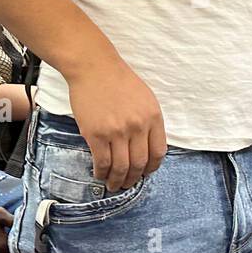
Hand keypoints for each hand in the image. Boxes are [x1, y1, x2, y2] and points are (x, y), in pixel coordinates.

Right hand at [67, 56, 166, 191]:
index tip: (145, 173)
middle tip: (127, 184)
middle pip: (140, 164)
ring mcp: (116, 131)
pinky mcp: (95, 134)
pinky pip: (102, 162)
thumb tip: (147, 147)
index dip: (152, 168)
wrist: (93, 67)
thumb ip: (149, 121)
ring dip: (117, 181)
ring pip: (121, 167)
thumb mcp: (145, 98)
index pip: (158, 153)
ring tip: (113, 185)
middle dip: (133, 179)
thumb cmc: (118, 80)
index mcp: (153, 117)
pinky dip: (102, 173)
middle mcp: (137, 126)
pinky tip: (100, 174)